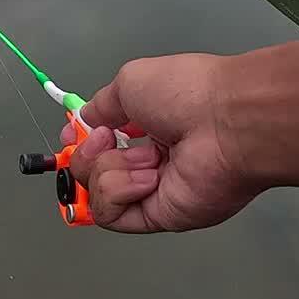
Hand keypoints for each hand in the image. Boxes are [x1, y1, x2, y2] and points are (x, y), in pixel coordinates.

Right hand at [66, 54, 255, 233]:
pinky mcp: (156, 216)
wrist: (227, 122)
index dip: (80, 142)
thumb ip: (101, 106)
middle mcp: (150, 161)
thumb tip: (83, 121)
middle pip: (91, 171)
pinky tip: (146, 177)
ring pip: (96, 192)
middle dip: (88, 154)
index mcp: (148, 126)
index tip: (71, 136)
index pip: (102, 144)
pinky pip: (111, 214)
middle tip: (107, 138)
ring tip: (144, 156)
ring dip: (108, 169)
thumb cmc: (188, 93)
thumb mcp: (130, 82)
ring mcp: (153, 191)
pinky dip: (117, 192)